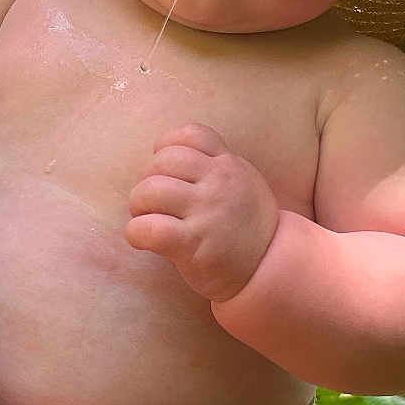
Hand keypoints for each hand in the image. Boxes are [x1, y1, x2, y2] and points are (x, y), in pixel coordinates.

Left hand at [126, 124, 279, 300]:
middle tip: (152, 203)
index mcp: (229, 165)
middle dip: (147, 180)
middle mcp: (220, 183)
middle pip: (163, 161)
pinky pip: (149, 228)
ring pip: (150, 190)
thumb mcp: (243, 182)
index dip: (167, 147)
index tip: (165, 170)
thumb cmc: (244, 226)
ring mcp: (207, 212)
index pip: (191, 134)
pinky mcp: (193, 244)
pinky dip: (136, 232)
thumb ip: (214, 164)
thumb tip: (165, 155)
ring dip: (138, 205)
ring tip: (147, 219)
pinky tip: (143, 239)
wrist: (267, 269)